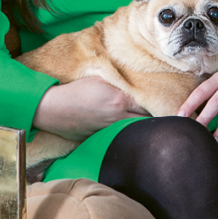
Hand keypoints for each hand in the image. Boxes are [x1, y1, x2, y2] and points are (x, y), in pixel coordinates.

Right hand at [33, 77, 148, 141]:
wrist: (53, 109)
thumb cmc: (75, 90)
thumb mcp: (100, 80)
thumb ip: (120, 84)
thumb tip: (135, 88)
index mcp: (120, 101)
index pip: (150, 106)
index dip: (158, 104)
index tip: (164, 103)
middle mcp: (119, 118)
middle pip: (146, 123)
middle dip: (153, 119)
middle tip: (159, 114)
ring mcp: (110, 131)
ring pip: (134, 132)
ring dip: (140, 127)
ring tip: (145, 123)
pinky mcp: (102, 139)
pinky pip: (119, 136)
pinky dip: (125, 133)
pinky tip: (126, 130)